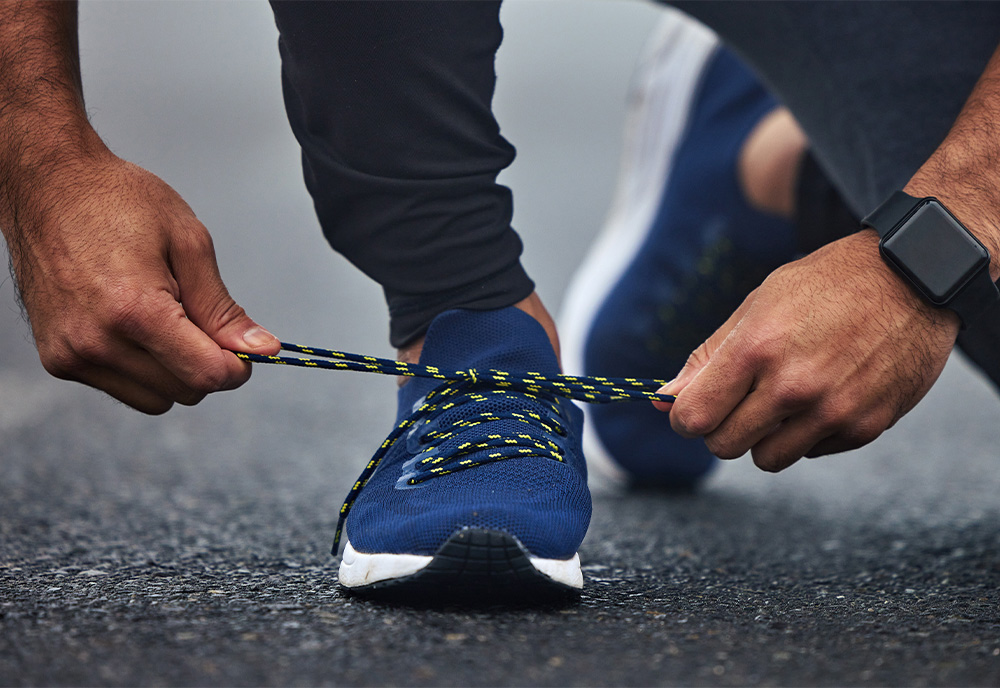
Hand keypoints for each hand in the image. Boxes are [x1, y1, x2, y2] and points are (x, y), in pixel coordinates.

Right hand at [9, 153, 279, 413]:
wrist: (48, 187)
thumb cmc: (116, 202)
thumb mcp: (188, 243)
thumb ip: (223, 308)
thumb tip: (261, 348)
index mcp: (134, 310)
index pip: (206, 374)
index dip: (237, 366)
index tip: (243, 347)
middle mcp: (97, 341)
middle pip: (185, 392)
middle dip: (206, 364)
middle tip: (198, 318)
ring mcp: (72, 355)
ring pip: (156, 400)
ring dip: (174, 372)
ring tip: (163, 318)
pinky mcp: (58, 360)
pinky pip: (122, 388)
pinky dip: (142, 369)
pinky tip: (134, 325)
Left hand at [653, 230, 958, 471]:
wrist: (912, 278)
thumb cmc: (826, 285)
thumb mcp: (758, 304)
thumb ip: (709, 357)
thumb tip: (664, 399)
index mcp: (756, 349)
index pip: (694, 417)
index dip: (684, 418)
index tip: (692, 409)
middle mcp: (792, 386)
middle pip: (724, 445)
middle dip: (721, 428)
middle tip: (740, 401)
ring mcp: (831, 411)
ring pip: (767, 459)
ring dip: (764, 437)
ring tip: (782, 399)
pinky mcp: (864, 427)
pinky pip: (812, 453)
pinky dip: (807, 434)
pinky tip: (823, 396)